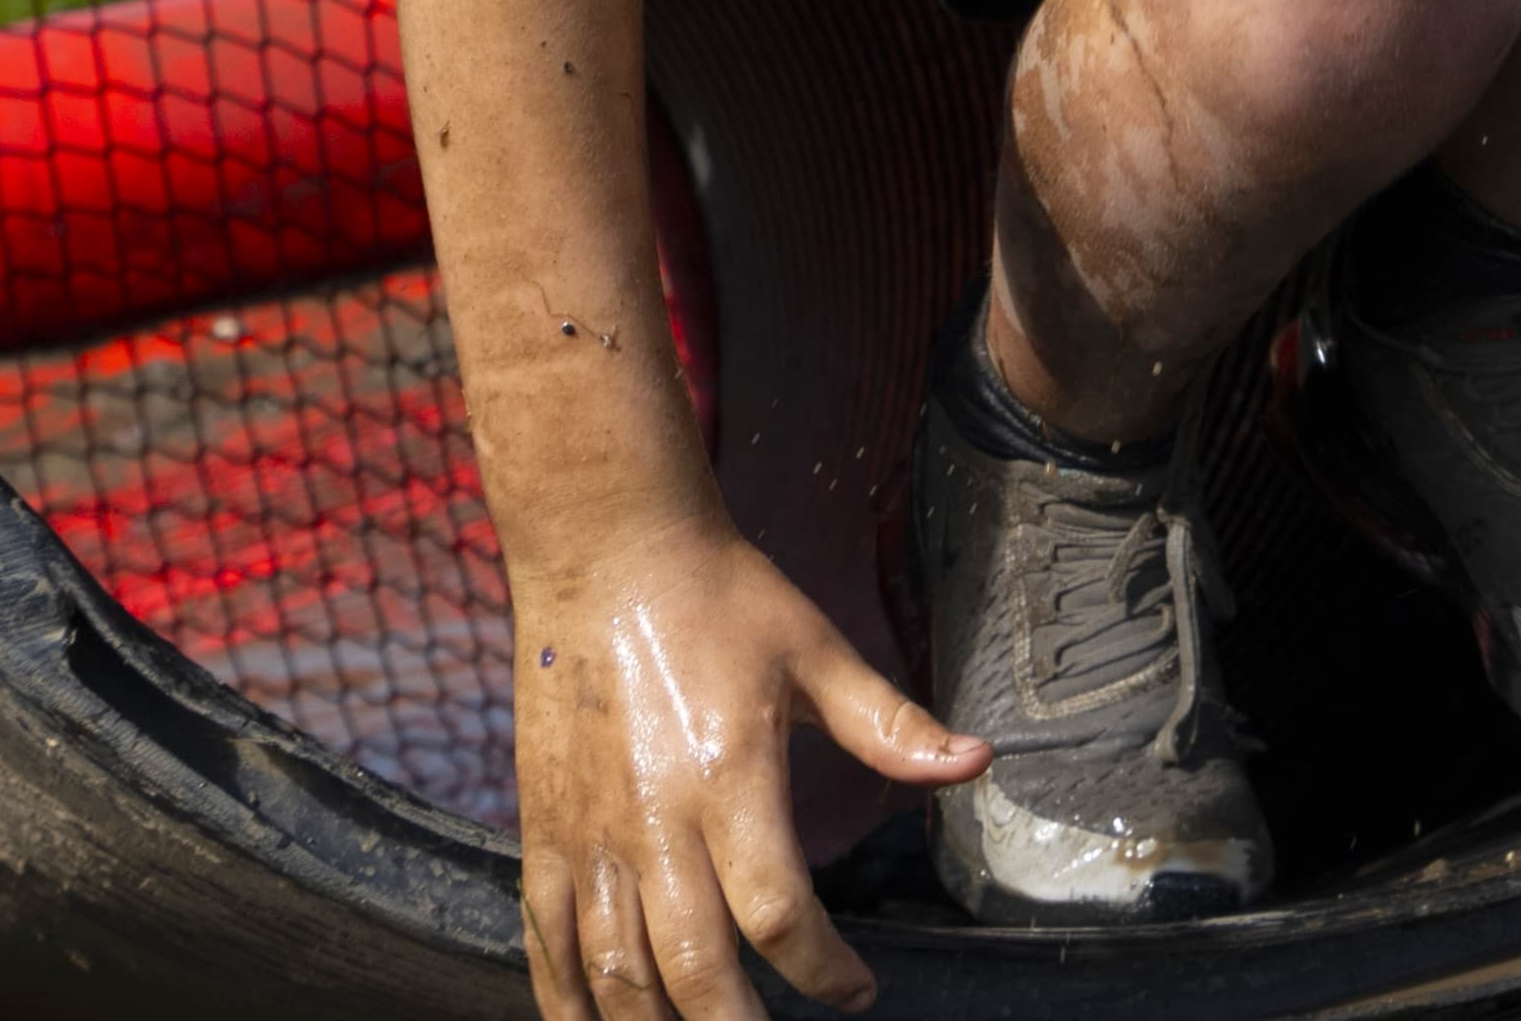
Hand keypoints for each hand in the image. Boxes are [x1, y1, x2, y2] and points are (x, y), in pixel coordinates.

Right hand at [513, 507, 988, 1020]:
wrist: (605, 545)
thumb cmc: (716, 595)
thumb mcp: (813, 649)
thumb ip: (889, 725)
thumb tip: (976, 760)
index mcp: (729, 775)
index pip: (780, 915)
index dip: (826, 972)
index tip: (857, 992)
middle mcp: (654, 817)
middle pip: (693, 971)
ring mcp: (590, 830)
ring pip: (616, 974)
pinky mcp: (544, 828)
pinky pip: (546, 941)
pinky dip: (569, 1002)